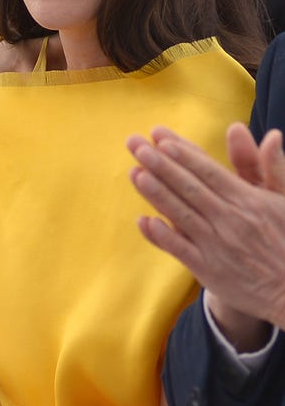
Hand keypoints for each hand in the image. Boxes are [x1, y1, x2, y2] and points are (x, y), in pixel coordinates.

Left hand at [128, 124, 284, 340]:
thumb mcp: (284, 200)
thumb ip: (272, 168)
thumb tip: (273, 135)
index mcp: (248, 200)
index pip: (208, 171)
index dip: (183, 153)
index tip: (160, 137)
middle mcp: (230, 220)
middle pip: (189, 187)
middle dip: (160, 164)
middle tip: (135, 144)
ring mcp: (217, 245)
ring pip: (181, 214)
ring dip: (156, 193)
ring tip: (135, 172)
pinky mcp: (208, 270)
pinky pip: (181, 250)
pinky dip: (162, 236)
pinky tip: (143, 220)